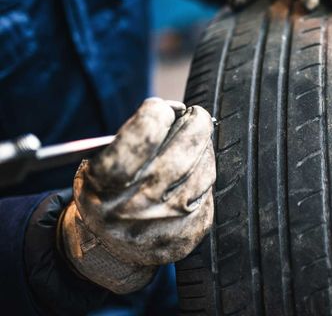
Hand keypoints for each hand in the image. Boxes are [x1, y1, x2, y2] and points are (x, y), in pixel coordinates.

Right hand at [59, 98, 215, 293]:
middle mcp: (137, 204)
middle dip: (196, 123)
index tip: (162, 109)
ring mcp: (165, 222)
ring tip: (193, 146)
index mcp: (105, 182)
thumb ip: (133, 135)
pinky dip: (204, 177)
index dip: (158, 111)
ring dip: (203, 150)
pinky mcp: (187, 234)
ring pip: (204, 169)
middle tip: (196, 115)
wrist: (108, 247)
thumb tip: (176, 111)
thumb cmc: (107, 192)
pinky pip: (209, 193)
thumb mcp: (98, 161)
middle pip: (184, 148)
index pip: (145, 132)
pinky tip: (193, 175)